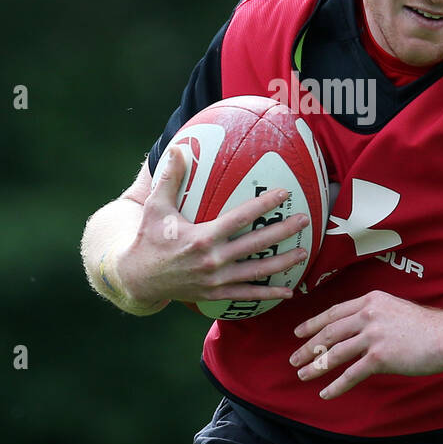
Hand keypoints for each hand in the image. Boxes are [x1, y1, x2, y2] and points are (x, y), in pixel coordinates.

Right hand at [116, 147, 309, 306]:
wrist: (137, 278)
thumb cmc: (149, 238)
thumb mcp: (155, 207)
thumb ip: (169, 178)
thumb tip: (177, 148)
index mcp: (202, 236)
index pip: (241, 218)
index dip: (264, 205)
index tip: (284, 193)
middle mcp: (213, 260)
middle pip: (257, 245)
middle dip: (283, 231)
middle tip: (305, 220)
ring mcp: (216, 280)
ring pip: (257, 271)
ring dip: (283, 262)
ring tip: (304, 252)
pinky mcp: (215, 295)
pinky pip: (247, 295)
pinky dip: (269, 293)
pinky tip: (288, 291)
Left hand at [289, 291, 442, 399]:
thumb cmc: (426, 326)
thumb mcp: (395, 309)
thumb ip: (374, 316)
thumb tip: (356, 330)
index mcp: (370, 300)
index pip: (334, 313)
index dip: (313, 323)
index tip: (298, 333)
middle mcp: (367, 315)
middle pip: (328, 333)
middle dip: (307, 347)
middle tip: (293, 359)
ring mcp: (372, 336)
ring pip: (334, 353)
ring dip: (315, 366)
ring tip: (302, 375)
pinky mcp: (380, 357)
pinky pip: (351, 374)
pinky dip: (335, 386)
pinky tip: (325, 393)